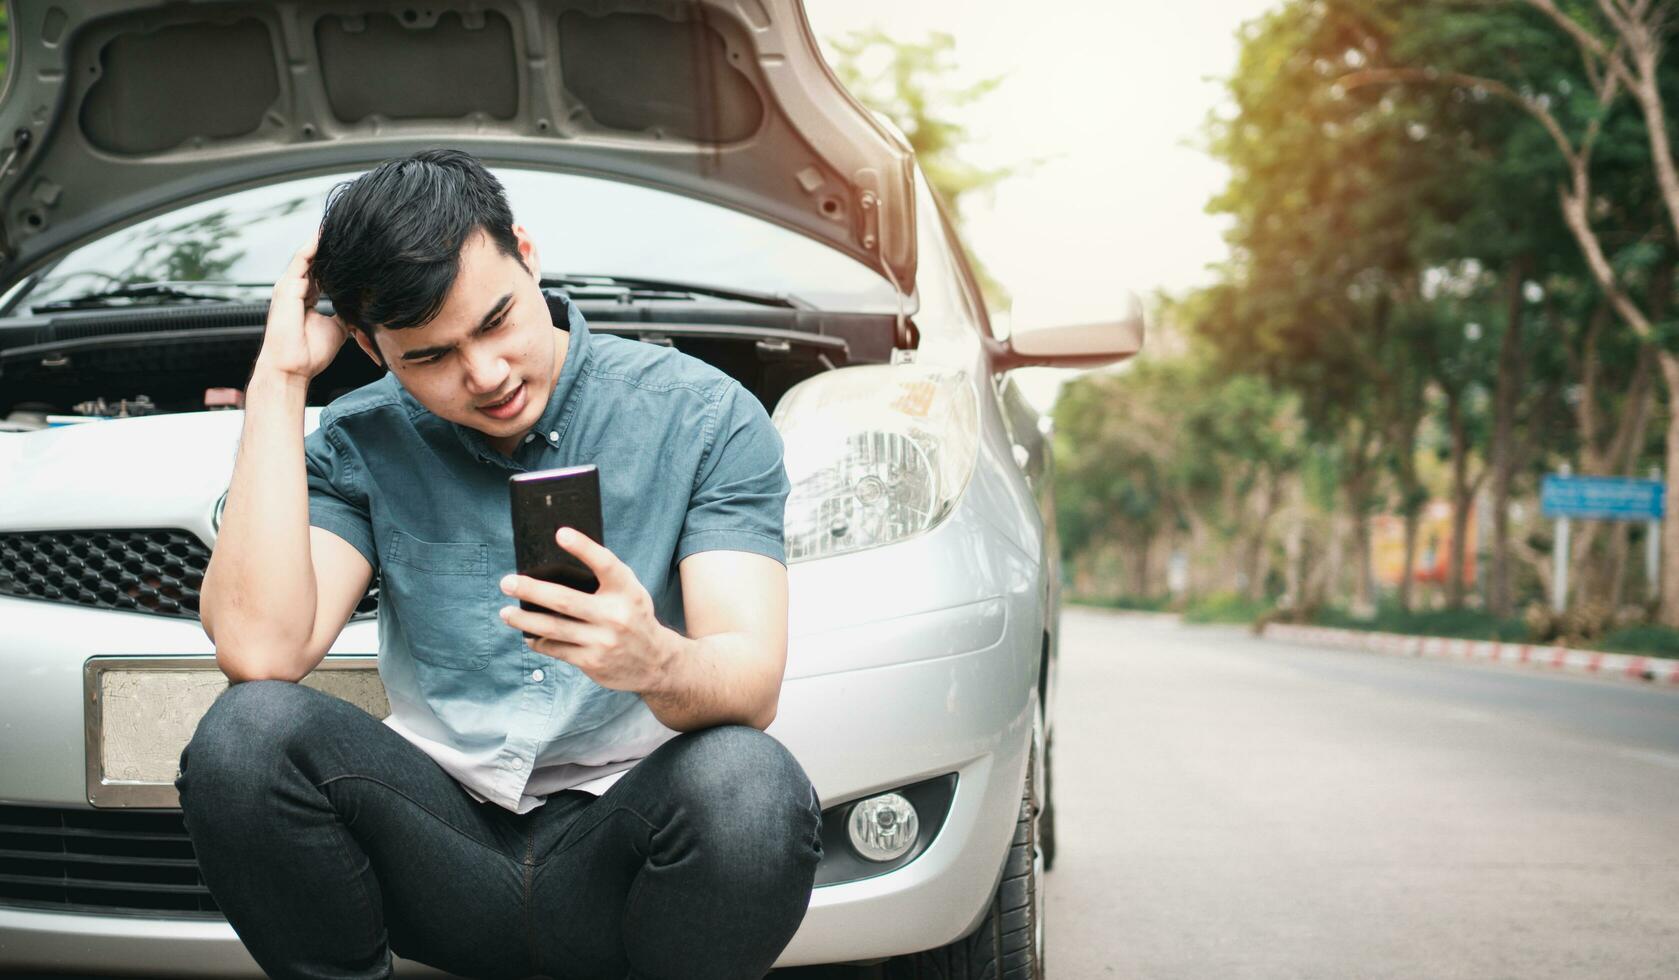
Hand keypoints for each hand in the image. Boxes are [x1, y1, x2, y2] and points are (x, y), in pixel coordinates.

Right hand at [255, 236, 351, 381]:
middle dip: (329, 245)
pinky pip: (302, 260)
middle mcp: (295, 288)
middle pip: (314, 260)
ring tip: (338, 224)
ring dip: (322, 240)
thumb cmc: (311, 353)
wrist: (293, 368)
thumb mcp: (336, 328)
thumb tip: (361, 305)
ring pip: (308, 255)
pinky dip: (314, 247)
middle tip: (350, 228)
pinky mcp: (287, 287)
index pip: (320, 271)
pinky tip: (326, 235)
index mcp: (304, 297)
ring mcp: (289, 286)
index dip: (336, 259)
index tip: (354, 248)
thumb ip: (344, 312)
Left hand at [497, 528, 672, 692]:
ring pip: (553, 627)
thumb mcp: (630, 593)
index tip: (560, 533)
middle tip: (507, 582)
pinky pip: (556, 649)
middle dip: (531, 590)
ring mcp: (602, 641)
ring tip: (505, 613)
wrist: (655, 662)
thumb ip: (605, 579)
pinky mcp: (592, 662)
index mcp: (626, 591)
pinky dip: (538, 640)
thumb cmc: (634, 617)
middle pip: (564, 600)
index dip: (584, 547)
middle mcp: (615, 615)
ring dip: (524, 619)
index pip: (605, 564)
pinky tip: (528, 634)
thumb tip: (556, 565)